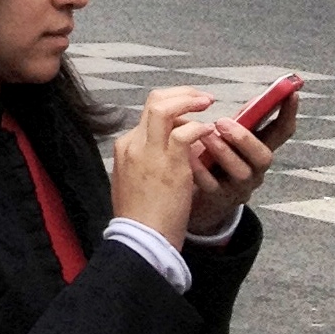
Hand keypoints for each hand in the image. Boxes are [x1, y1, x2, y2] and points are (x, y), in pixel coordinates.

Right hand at [109, 90, 211, 240]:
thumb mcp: (132, 181)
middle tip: (201, 97)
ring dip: (190, 101)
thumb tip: (163, 151)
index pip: (148, 114)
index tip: (189, 112)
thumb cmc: (140, 217)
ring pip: (164, 108)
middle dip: (180, 94)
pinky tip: (209, 132)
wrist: (140, 239)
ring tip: (208, 104)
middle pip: (153, 102)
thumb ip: (144, 161)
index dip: (172, 107)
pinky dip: (199, 127)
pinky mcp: (169, 165)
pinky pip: (184, 133)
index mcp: (125, 147)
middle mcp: (134, 143)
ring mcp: (150, 152)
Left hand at [176, 91, 295, 234]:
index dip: (289, 113)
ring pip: (241, 172)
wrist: (198, 193)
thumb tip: (260, 97)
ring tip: (204, 134)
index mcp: (260, 149)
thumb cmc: (217, 157)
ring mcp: (238, 185)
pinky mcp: (218, 197)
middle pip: (264, 157)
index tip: (292, 93)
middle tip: (222, 122)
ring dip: (224, 152)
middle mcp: (255, 169)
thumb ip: (245, 119)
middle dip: (245, 138)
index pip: (282, 131)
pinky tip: (188, 154)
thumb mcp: (233, 136)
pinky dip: (200, 169)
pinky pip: (212, 185)